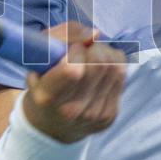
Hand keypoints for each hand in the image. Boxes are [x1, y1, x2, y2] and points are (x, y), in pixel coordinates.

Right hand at [23, 21, 126, 143]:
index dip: (76, 50)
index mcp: (47, 96)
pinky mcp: (109, 116)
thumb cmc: (42, 82)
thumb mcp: (38, 56)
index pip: (73, 70)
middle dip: (94, 47)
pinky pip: (122, 76)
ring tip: (93, 56)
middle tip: (85, 49)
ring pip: (115, 68)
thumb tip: (95, 35)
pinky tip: (102, 69)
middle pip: (99, 64)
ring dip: (106, 53)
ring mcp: (93, 115)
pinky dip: (114, 64)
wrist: (50, 125)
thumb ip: (63, 36)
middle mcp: (71, 110)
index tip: (71, 49)